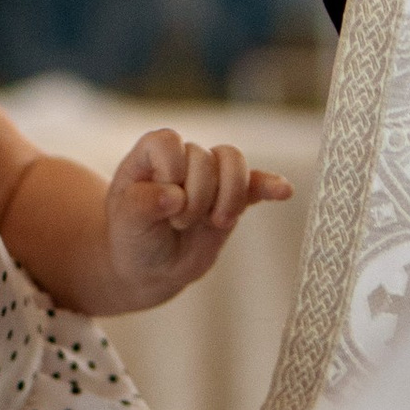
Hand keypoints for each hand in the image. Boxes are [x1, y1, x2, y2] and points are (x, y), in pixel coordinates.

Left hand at [104, 129, 293, 308]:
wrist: (150, 268)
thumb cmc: (131, 238)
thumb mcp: (125, 223)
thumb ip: (142, 204)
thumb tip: (173, 196)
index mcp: (151, 154)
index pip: (170, 142)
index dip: (172, 170)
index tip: (164, 203)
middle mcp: (183, 159)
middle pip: (206, 158)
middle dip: (196, 198)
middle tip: (178, 225)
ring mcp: (211, 179)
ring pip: (234, 165)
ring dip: (229, 197)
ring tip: (215, 223)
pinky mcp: (232, 200)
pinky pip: (256, 185)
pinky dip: (270, 186)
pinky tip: (283, 191)